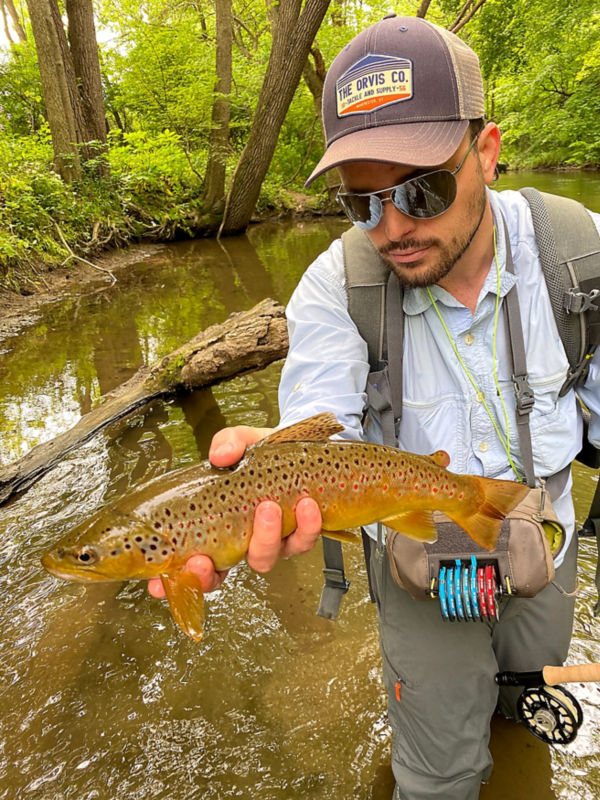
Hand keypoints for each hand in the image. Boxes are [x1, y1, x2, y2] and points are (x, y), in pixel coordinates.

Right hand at [147, 424, 322, 597]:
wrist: (302, 450)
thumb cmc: (262, 455)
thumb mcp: (241, 442)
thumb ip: (229, 443)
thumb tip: (219, 456)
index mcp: (215, 526)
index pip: (188, 564)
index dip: (172, 579)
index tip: (157, 583)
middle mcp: (239, 542)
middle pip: (219, 575)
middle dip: (209, 574)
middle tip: (204, 558)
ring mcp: (269, 543)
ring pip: (263, 559)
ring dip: (264, 538)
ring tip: (268, 508)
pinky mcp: (299, 536)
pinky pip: (302, 542)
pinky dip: (305, 525)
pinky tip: (306, 505)